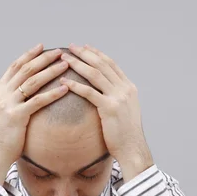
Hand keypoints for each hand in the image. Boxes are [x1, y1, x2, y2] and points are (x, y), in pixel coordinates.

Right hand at [0, 44, 68, 184]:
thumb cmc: (2, 136)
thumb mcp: (3, 112)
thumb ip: (12, 99)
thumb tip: (25, 92)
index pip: (15, 66)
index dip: (29, 55)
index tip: (42, 46)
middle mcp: (2, 94)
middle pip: (25, 70)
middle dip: (43, 59)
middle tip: (59, 52)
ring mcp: (8, 104)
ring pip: (33, 81)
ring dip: (51, 71)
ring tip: (65, 65)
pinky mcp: (17, 116)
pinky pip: (38, 101)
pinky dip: (53, 93)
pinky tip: (65, 88)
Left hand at [59, 44, 153, 181]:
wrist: (132, 149)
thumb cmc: (125, 134)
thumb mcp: (125, 111)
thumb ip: (117, 98)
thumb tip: (106, 93)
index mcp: (129, 87)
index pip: (111, 64)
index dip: (97, 54)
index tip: (85, 47)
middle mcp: (125, 89)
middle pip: (102, 65)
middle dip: (85, 54)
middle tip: (71, 47)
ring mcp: (118, 97)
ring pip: (95, 74)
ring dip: (78, 64)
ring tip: (64, 58)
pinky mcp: (109, 108)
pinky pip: (89, 92)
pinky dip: (75, 85)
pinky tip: (64, 81)